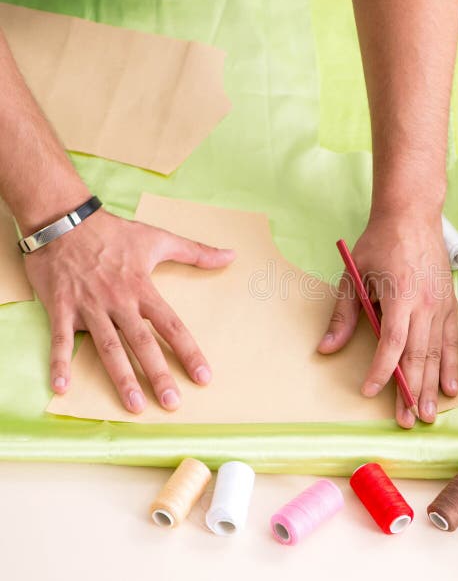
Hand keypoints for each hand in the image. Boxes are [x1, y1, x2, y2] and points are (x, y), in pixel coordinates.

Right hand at [24, 209, 234, 412]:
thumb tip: (231, 254)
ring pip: (107, 347)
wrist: (62, 219)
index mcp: (143, 288)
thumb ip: (196, 252)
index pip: (172, 325)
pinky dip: (59, 363)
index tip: (203, 377)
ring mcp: (89, 306)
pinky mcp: (61, 308)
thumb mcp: (158, 238)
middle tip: (172, 402)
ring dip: (120, 377)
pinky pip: (60, 339)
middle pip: (142, 342)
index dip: (189, 351)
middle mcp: (119, 301)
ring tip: (134, 405)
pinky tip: (62, 388)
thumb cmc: (113, 231)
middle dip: (158, 373)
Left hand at [318, 213, 457, 427]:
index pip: (393, 342)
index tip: (371, 390)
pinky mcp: (449, 304)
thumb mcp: (353, 273)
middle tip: (405, 420)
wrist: (413, 215)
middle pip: (419, 354)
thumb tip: (326, 348)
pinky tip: (450, 387)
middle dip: (411, 389)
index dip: (383, 370)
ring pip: (438, 352)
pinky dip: (452, 364)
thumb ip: (343, 314)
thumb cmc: (380, 242)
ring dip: (432, 385)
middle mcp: (425, 303)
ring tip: (427, 414)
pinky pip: (452, 340)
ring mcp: (441, 305)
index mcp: (400, 295)